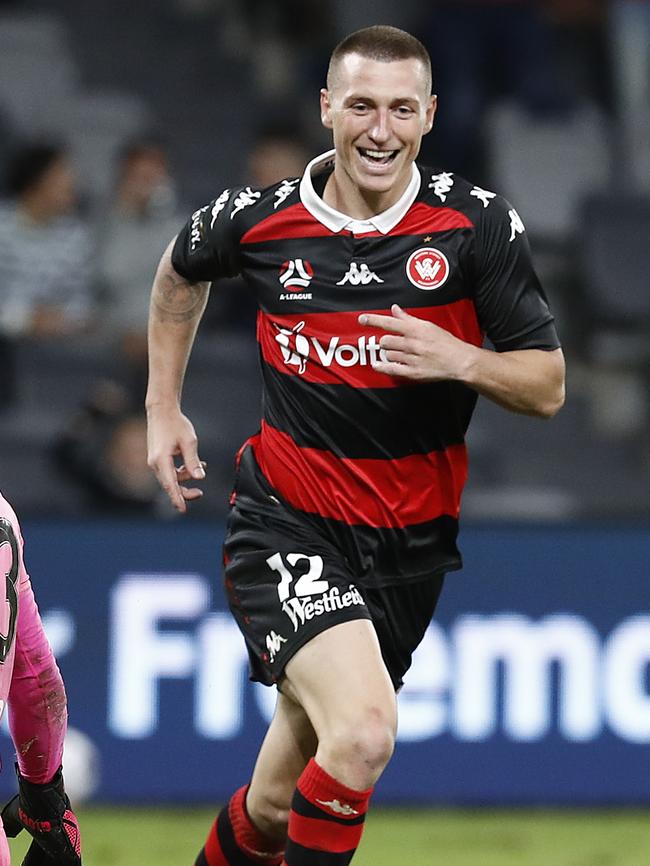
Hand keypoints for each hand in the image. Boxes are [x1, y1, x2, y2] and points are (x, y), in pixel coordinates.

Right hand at [146, 405, 205, 512]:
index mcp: (161, 460)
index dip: (177, 498)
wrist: (161, 410)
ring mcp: (154, 461)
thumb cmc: (175, 423)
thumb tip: (200, 478)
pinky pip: (169, 471)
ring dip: (185, 478)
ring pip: (170, 479)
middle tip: (199, 493)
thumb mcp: (189, 442)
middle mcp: (155, 463)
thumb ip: (193, 461)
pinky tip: (192, 465)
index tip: (182, 510)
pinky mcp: (157, 459)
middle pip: (169, 485)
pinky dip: (180, 471)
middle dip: (184, 491)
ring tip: (201, 467)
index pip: (170, 484)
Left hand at [358, 304, 473, 382]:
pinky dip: (382, 367)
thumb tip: (395, 309)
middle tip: (392, 342)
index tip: (361, 319)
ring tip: (399, 353)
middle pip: (386, 341)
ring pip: (388, 354)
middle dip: (386, 342)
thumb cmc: (445, 342)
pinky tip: (377, 364)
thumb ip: (408, 319)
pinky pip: (391, 369)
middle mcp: (413, 344)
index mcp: (416, 330)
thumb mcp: (428, 326)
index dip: (374, 321)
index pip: (390, 323)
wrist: (459, 361)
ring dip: (389, 353)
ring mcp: (412, 359)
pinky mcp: (413, 372)